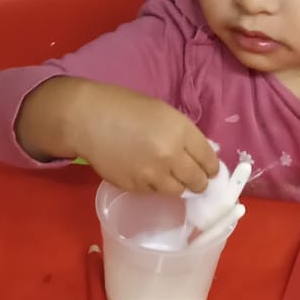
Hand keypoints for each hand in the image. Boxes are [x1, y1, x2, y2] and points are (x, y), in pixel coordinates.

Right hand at [18, 78, 219, 195]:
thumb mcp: (162, 112)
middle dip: (200, 182)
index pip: (209, 159)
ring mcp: (152, 174)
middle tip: (196, 181)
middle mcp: (171, 156)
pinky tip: (146, 173)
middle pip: (197, 181)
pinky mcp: (135, 187)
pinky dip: (154, 186)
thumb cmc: (123, 107)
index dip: (212, 167)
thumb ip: (182, 133)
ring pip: (177, 191)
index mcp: (181, 131)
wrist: (87, 119)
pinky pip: (153, 192)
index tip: (210, 170)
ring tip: (169, 178)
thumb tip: (197, 154)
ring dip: (177, 186)